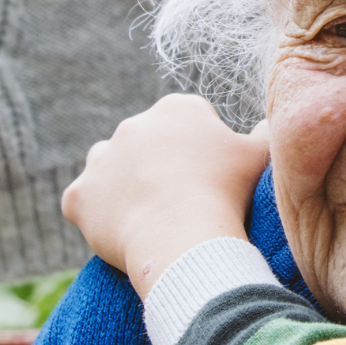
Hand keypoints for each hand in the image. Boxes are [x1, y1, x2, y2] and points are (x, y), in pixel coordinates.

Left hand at [62, 94, 270, 298]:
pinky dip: (99, 215)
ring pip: (110, 167)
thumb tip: (267, 126)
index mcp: (177, 109)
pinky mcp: (78, 195)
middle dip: (161, 165)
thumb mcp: (261, 155)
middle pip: (147, 143)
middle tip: (184, 199)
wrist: (184, 235)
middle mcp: (132, 124)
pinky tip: (123, 230)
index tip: (213, 176)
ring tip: (151, 214)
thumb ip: (264, 134)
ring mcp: (100, 159)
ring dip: (124, 183)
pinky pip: (84, 203)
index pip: (188, 123)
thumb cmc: (228, 192)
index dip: (202, 151)